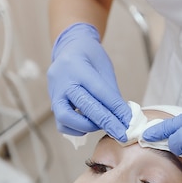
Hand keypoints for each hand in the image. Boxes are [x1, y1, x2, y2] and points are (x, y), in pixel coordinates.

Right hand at [47, 23, 130, 140]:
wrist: (69, 48)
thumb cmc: (89, 57)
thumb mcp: (104, 67)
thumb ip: (111, 92)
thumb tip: (123, 117)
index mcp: (78, 66)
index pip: (100, 92)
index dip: (116, 110)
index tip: (129, 123)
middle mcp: (63, 80)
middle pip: (85, 106)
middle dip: (107, 123)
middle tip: (122, 134)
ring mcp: (54, 93)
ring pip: (67, 118)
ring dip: (89, 126)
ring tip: (103, 125)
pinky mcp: (52, 103)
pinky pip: (62, 124)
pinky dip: (77, 129)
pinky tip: (89, 124)